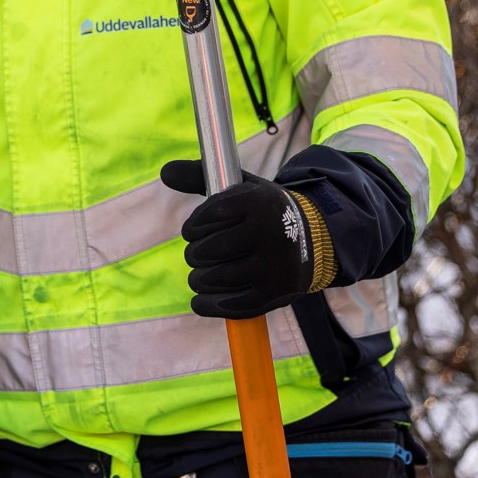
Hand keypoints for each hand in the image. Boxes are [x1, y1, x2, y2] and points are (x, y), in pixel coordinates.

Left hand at [162, 160, 331, 318]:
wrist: (312, 240)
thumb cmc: (262, 212)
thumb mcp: (240, 188)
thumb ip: (200, 177)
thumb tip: (165, 171)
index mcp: (261, 203)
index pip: (211, 214)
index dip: (193, 227)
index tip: (192, 232)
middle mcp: (270, 234)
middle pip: (211, 249)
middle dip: (195, 254)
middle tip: (196, 255)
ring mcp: (274, 267)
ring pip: (217, 278)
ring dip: (198, 279)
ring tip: (199, 276)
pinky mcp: (275, 294)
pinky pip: (232, 306)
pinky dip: (209, 305)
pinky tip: (200, 300)